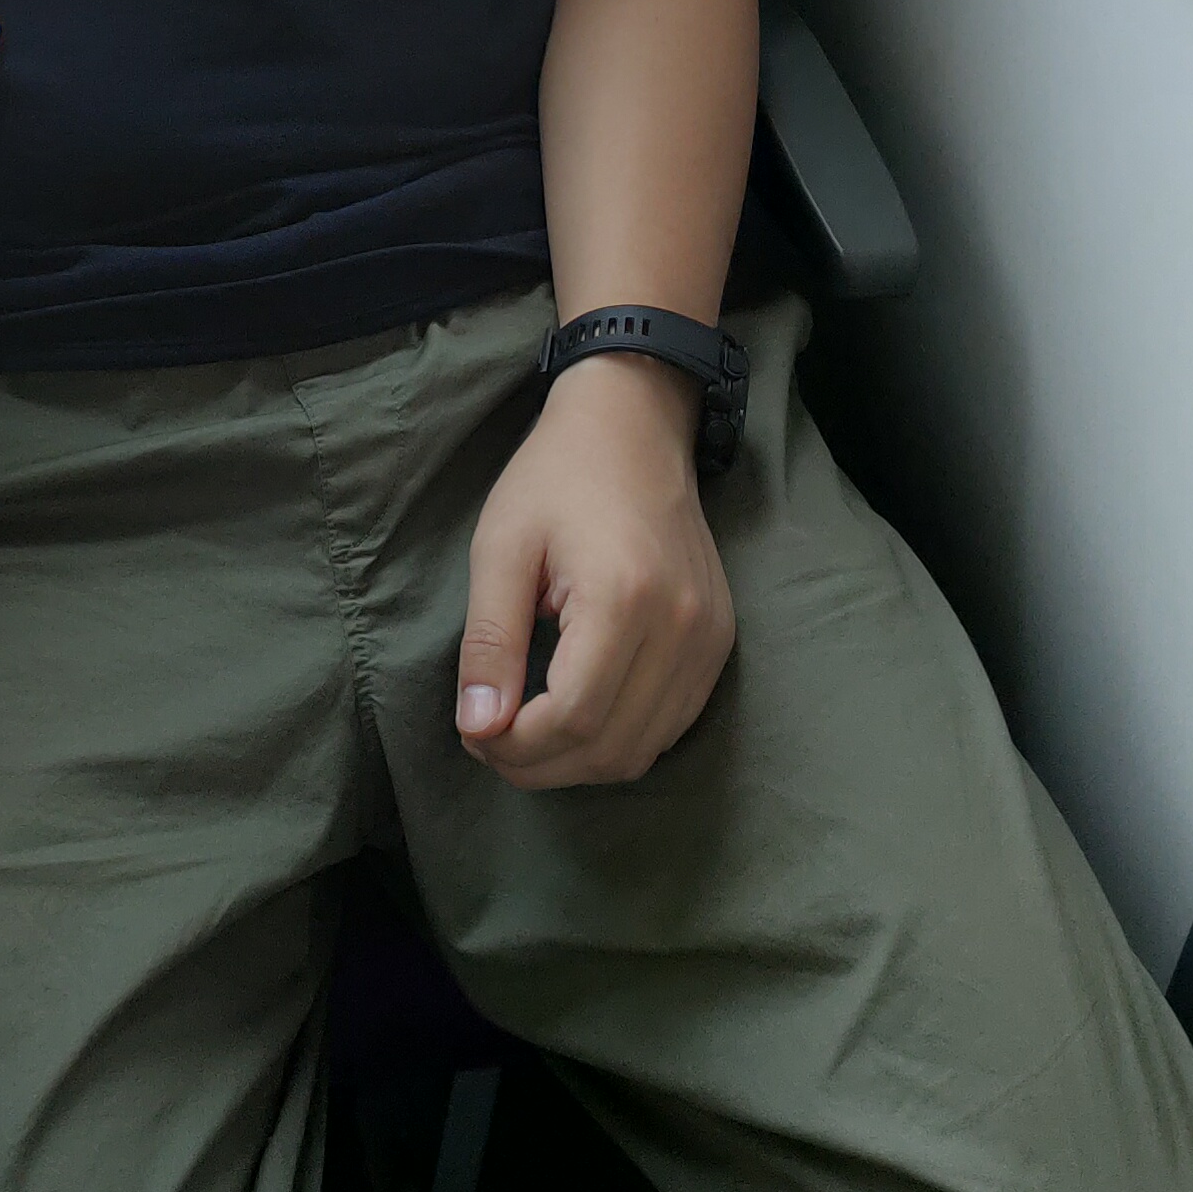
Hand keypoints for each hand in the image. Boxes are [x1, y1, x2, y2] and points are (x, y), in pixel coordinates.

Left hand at [456, 356, 734, 788]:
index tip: (472, 733)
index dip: (515, 747)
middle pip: (610, 748)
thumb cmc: (556, 477)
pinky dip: (618, 741)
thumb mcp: (501, 548)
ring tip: (525, 734)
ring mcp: (711, 639)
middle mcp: (682, 627)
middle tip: (488, 741)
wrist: (633, 426)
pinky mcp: (720, 643)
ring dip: (578, 763)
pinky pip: (670, 726)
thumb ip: (489, 643)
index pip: (572, 718)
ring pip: (642, 750)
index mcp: (625, 598)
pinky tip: (575, 717)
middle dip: (539, 765)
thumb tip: (479, 728)